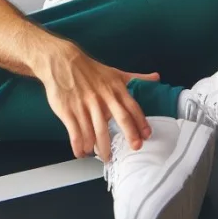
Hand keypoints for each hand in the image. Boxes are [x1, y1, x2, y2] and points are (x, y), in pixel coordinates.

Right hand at [37, 43, 157, 159]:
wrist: (61, 63)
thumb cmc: (89, 70)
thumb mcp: (115, 73)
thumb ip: (136, 78)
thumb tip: (156, 78)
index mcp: (114, 90)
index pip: (132, 108)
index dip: (140, 123)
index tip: (146, 136)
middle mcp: (101, 99)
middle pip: (119, 119)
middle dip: (129, 135)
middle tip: (132, 148)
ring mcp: (84, 106)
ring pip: (96, 131)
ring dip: (100, 146)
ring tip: (103, 155)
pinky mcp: (68, 111)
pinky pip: (75, 132)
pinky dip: (78, 145)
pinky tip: (81, 152)